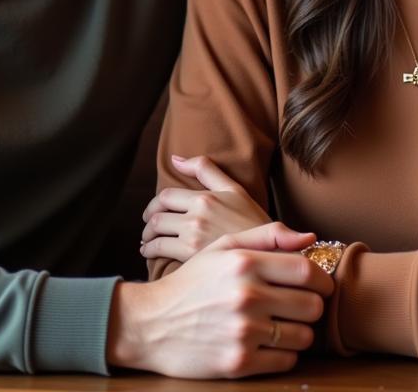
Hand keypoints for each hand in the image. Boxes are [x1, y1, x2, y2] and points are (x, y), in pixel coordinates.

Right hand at [107, 222, 332, 378]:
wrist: (152, 323)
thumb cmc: (192, 282)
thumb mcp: (222, 247)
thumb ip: (266, 236)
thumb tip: (310, 238)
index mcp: (244, 263)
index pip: (306, 271)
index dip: (321, 279)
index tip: (318, 284)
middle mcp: (246, 296)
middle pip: (312, 306)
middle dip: (310, 306)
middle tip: (296, 305)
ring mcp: (243, 331)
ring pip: (303, 336)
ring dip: (297, 331)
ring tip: (278, 324)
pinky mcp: (239, 362)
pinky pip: (286, 361)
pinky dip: (282, 353)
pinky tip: (266, 342)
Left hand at [140, 155, 270, 263]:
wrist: (270, 255)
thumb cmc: (253, 223)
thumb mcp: (234, 190)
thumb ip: (205, 170)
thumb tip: (175, 158)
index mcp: (205, 197)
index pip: (165, 196)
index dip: (154, 204)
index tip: (152, 212)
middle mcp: (196, 216)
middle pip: (156, 215)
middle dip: (147, 222)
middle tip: (147, 229)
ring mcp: (193, 237)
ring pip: (155, 234)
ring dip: (146, 239)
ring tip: (146, 244)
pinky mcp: (192, 258)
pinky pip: (160, 252)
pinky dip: (150, 252)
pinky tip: (151, 255)